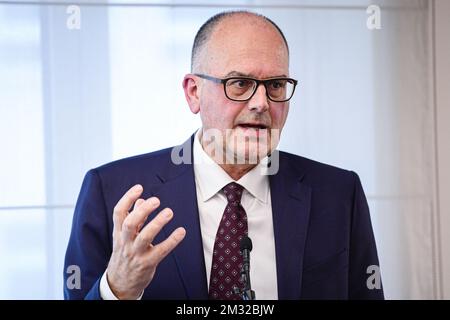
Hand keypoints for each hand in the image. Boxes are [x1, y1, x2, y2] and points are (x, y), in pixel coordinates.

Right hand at [106, 184, 185, 298]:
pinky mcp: (147, 263)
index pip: (119, 212)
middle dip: (143, 210)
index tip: (139, 187)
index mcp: (119, 233)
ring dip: (157, 223)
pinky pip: (160, 251)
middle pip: (130, 224)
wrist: (120, 283)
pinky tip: (181, 232)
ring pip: (144, 237)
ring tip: (169, 212)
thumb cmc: (124, 255)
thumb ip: (134, 218)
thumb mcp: (124, 237)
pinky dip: (171, 240)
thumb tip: (140, 200)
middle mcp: (125, 242)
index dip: (127, 198)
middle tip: (156, 200)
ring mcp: (136, 254)